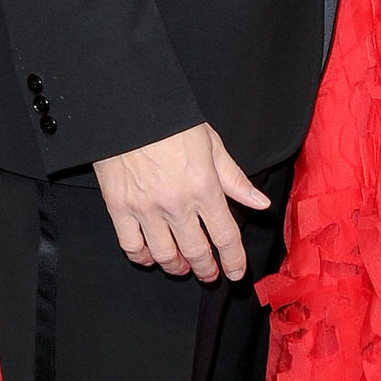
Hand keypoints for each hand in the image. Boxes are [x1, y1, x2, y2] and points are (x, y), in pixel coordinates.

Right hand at [93, 123, 268, 281]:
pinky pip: (132, 247)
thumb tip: (261, 204)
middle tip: (210, 273)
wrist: (131, 107)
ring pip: (165, 256)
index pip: (226, 237)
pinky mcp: (119, 208)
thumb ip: (235, 179)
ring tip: (183, 266)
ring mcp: (146, 208)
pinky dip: (143, 257)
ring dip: (177, 267)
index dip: (234, 261)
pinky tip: (152, 256)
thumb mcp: (212, 145)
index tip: (236, 273)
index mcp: (204, 187)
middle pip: (196, 252)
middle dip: (207, 269)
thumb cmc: (174, 122)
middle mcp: (177, 203)